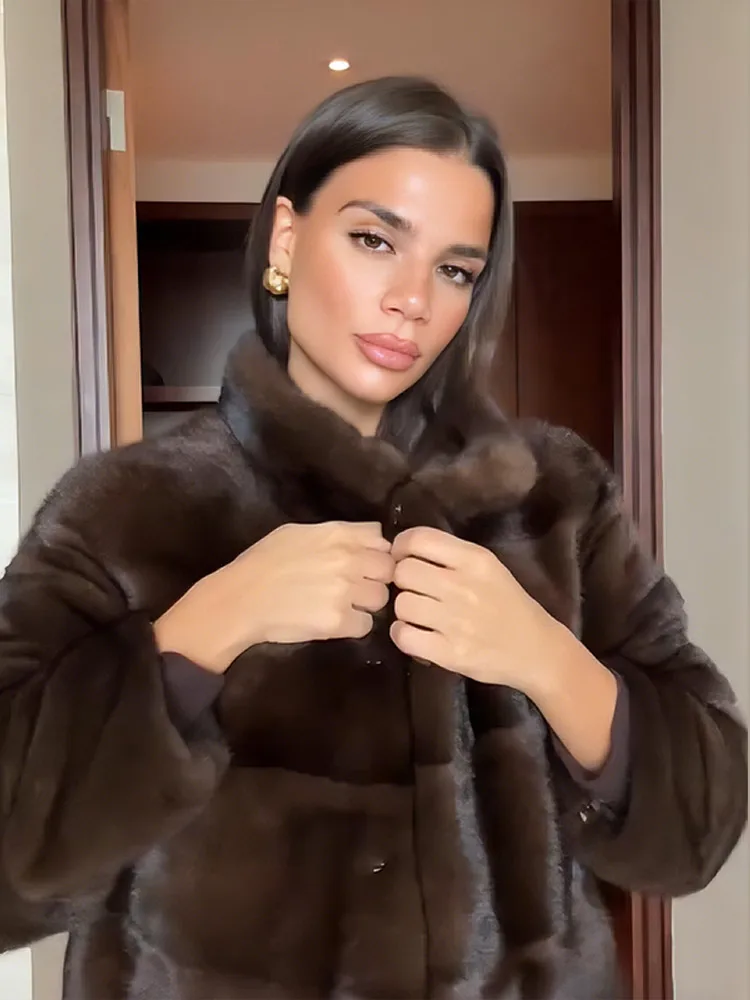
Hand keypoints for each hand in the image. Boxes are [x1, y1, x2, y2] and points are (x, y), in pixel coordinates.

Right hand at [154, 522, 393, 673]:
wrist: (239, 600)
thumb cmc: (262, 563)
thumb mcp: (297, 533)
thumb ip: (337, 533)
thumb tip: (371, 535)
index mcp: (337, 534)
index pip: (381, 539)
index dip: (376, 553)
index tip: (365, 564)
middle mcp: (347, 559)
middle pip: (388, 569)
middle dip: (376, 579)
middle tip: (356, 588)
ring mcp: (345, 591)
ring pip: (381, 598)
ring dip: (367, 604)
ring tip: (344, 606)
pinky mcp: (339, 621)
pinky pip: (366, 625)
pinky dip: (354, 626)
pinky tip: (335, 622)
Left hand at [390, 526, 557, 690]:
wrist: (537, 650)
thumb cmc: (508, 604)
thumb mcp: (489, 567)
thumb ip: (450, 555)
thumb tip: (403, 551)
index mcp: (475, 559)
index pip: (418, 539)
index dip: (400, 548)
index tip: (403, 559)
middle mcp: (464, 586)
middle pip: (403, 572)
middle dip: (403, 581)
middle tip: (415, 591)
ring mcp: (456, 621)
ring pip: (401, 604)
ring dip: (404, 611)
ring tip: (420, 616)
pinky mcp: (450, 653)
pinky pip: (403, 636)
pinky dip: (403, 635)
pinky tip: (417, 635)